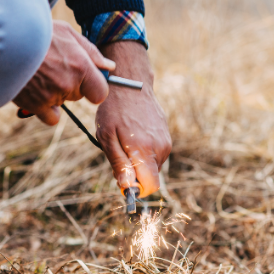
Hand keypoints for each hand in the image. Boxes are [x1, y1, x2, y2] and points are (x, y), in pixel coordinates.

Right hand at [13, 20, 111, 124]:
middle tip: (53, 67)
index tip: (87, 81)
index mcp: (80, 65)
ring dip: (54, 93)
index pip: (100, 92)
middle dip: (70, 85)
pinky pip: (51, 117)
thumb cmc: (35, 31)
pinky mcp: (36, 106)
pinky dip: (46, 109)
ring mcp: (51, 97)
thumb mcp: (66, 32)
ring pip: (63, 103)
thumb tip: (109, 67)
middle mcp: (68, 83)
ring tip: (38, 74)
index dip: (94, 87)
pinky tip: (37, 92)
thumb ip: (90, 51)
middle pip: (78, 95)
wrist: (1, 39)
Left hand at [95, 41, 170, 196]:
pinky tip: (134, 133)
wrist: (130, 84)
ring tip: (125, 139)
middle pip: (151, 176)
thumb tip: (128, 188)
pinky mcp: (166, 133)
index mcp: (145, 151)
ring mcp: (166, 140)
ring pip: (153, 165)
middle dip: (135, 173)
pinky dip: (144, 150)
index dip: (137, 188)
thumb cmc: (113, 112)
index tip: (124, 180)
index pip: (151, 186)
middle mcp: (160, 147)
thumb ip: (119, 165)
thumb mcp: (107, 138)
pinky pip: (156, 152)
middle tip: (119, 153)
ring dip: (139, 160)